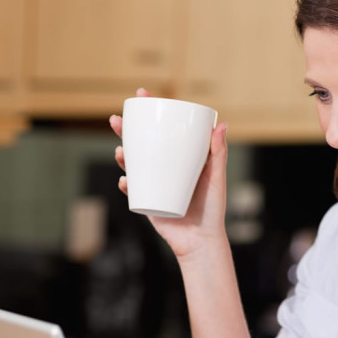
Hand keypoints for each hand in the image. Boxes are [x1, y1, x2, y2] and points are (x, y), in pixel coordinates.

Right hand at [109, 88, 229, 259]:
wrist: (201, 242)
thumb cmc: (212, 209)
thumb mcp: (217, 178)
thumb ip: (218, 153)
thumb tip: (222, 124)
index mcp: (180, 157)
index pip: (164, 128)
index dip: (151, 111)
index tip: (141, 95)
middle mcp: (164, 168)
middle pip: (142, 143)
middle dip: (126, 130)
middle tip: (116, 120)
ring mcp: (154, 183)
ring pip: (133, 164)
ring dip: (122, 155)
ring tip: (120, 151)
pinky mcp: (147, 202)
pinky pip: (133, 190)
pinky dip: (127, 184)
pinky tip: (125, 181)